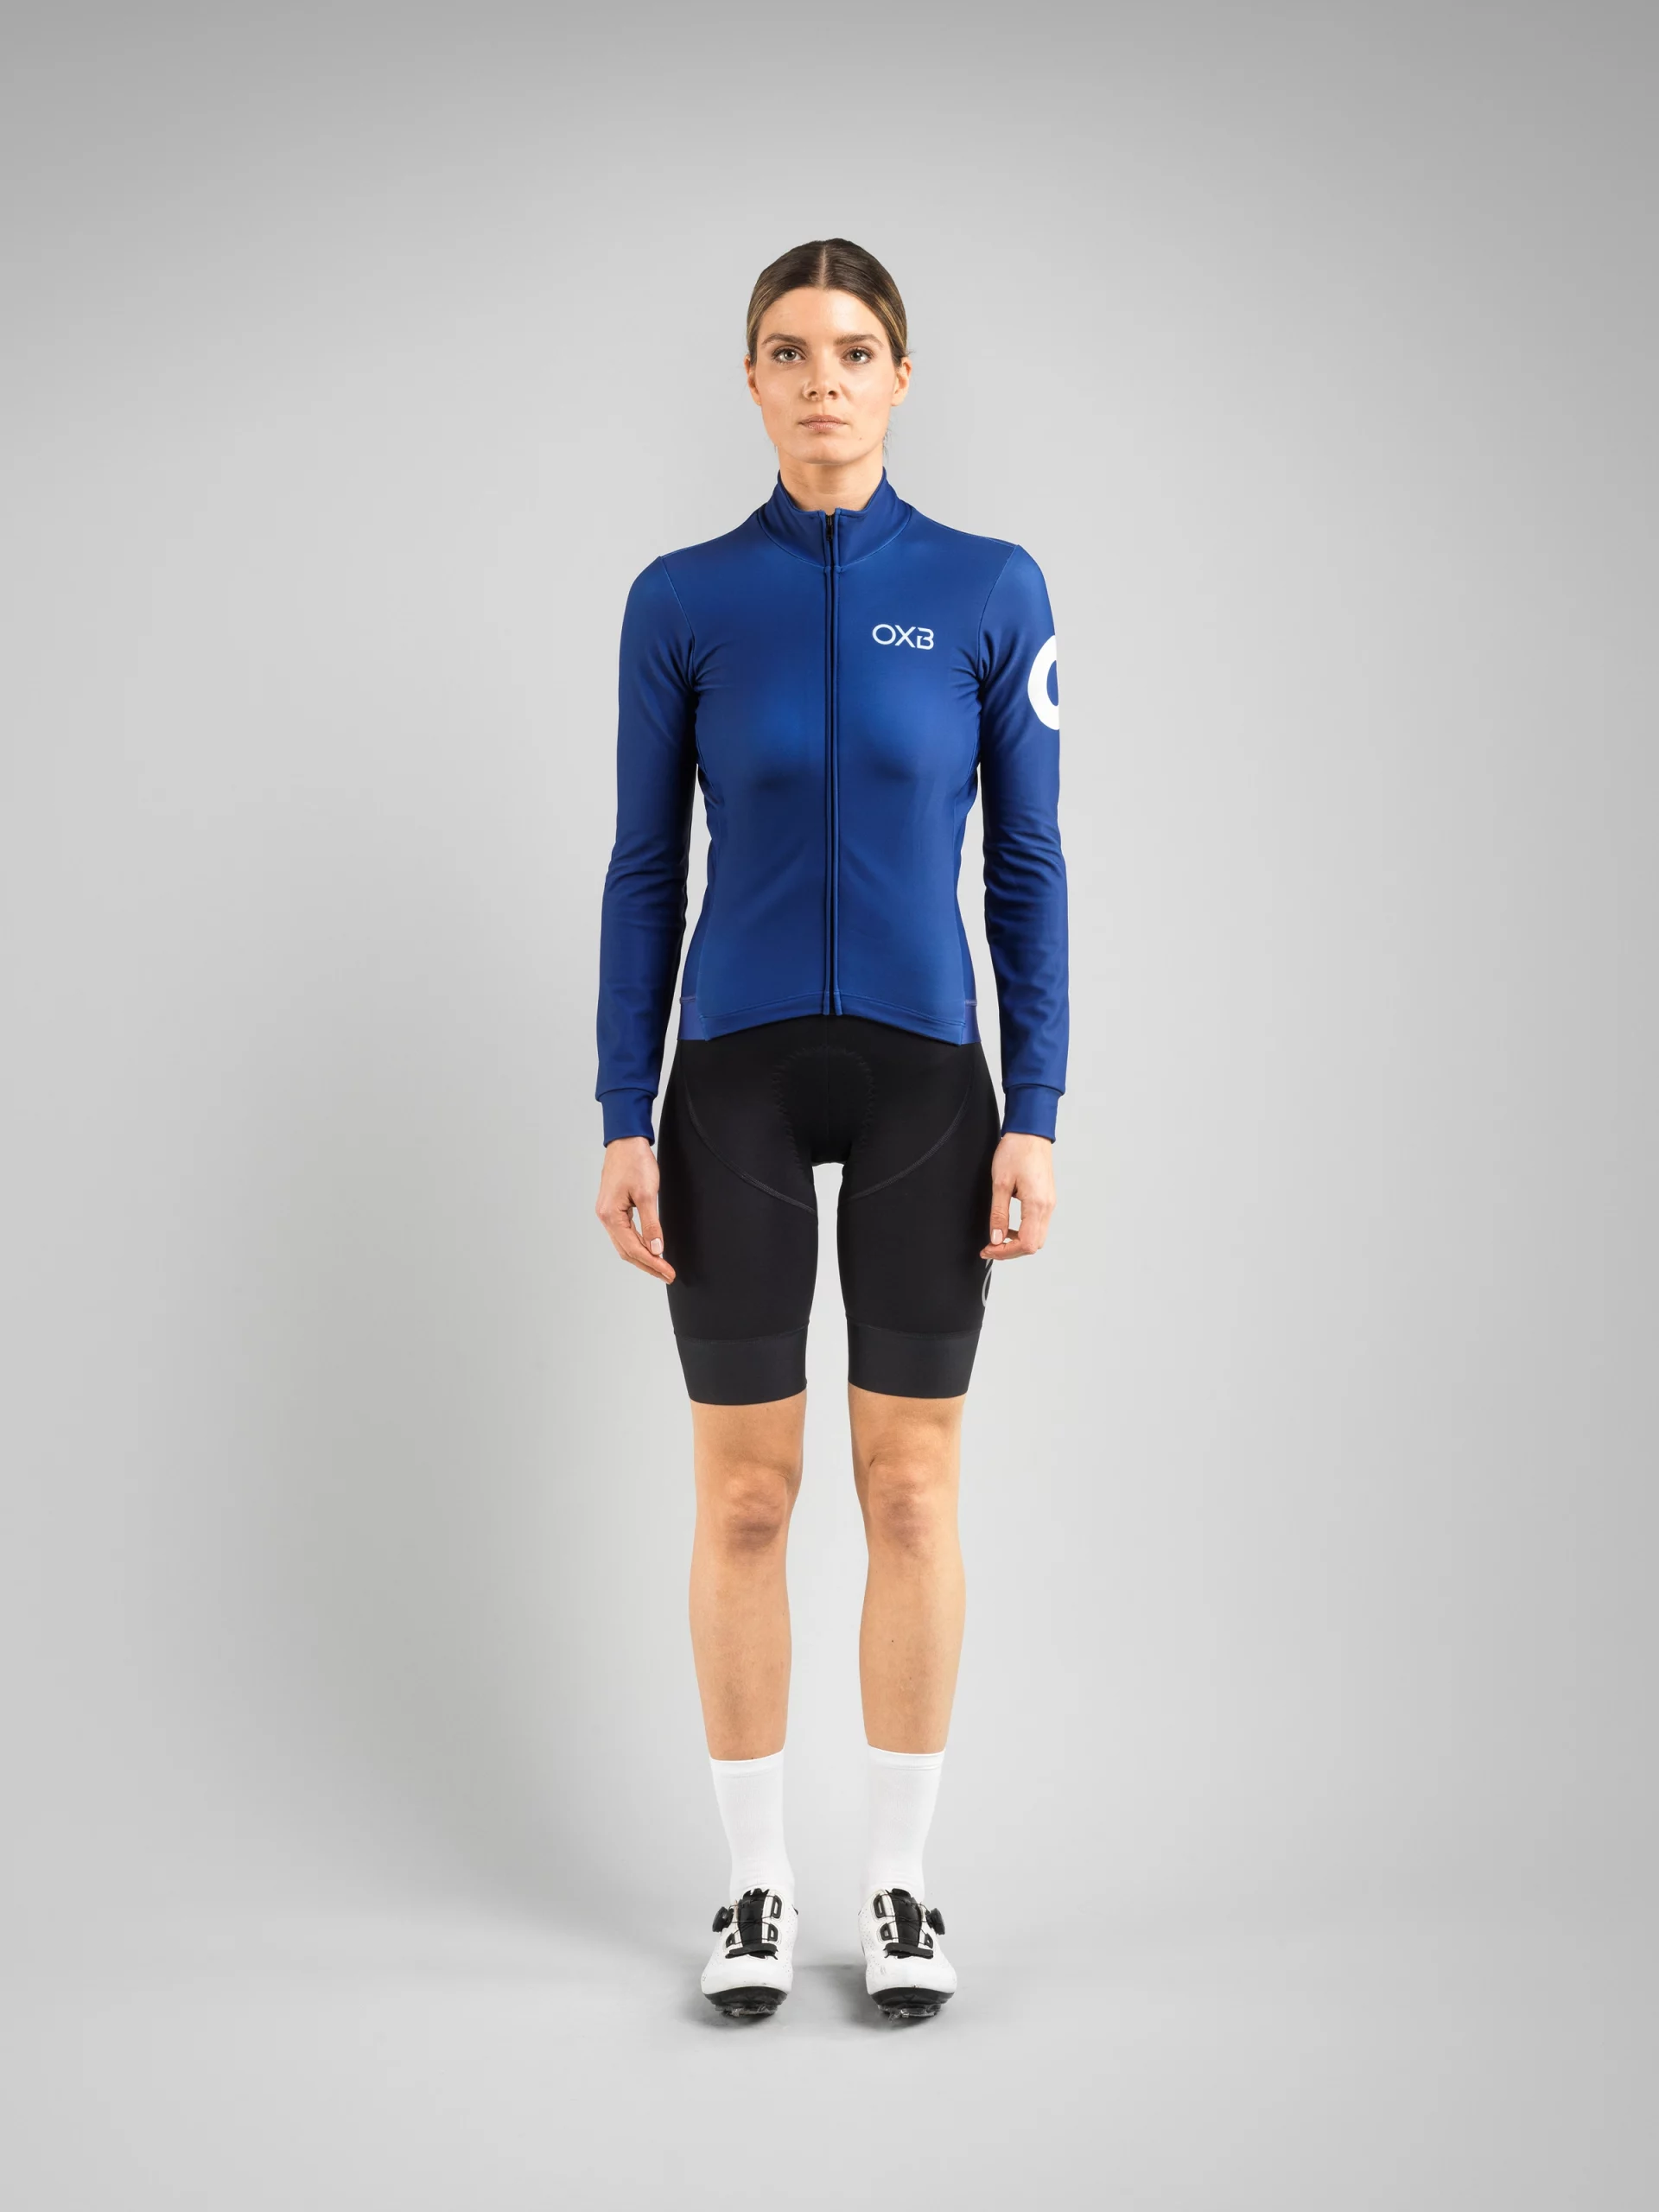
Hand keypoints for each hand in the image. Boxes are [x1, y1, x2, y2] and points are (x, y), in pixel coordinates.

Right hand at [595, 1136, 674, 1281]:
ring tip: (660, 1267)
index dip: (652, 1263)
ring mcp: (607, 1213)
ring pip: (625, 1244)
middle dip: (648, 1265)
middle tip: (667, 1274)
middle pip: (627, 1251)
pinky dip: (637, 1244)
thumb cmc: (635, 1162)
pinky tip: (649, 1248)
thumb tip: (656, 1248)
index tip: (668, 1272)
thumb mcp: (647, 1194)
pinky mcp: (613, 1208)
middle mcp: (605, 1217)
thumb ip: (651, 1224)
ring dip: (642, 1257)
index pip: (633, 1249)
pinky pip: (624, 1234)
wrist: (626, 1141)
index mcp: (611, 1216)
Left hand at [980, 1131, 1054, 1260]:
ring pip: (1037, 1236)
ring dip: (1017, 1242)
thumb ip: (999, 1214)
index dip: (1006, 1252)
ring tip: (997, 1238)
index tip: (988, 1249)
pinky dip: (1024, 1232)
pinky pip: (1038, 1224)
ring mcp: (1049, 1203)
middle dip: (1011, 1251)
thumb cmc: (1016, 1151)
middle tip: (990, 1247)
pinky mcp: (1047, 1199)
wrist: (1030, 1132)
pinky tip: (1008, 1226)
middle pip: (1034, 1245)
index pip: (1026, 1244)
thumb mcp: (1000, 1183)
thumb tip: (996, 1238)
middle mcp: (1047, 1207)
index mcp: (1037, 1204)